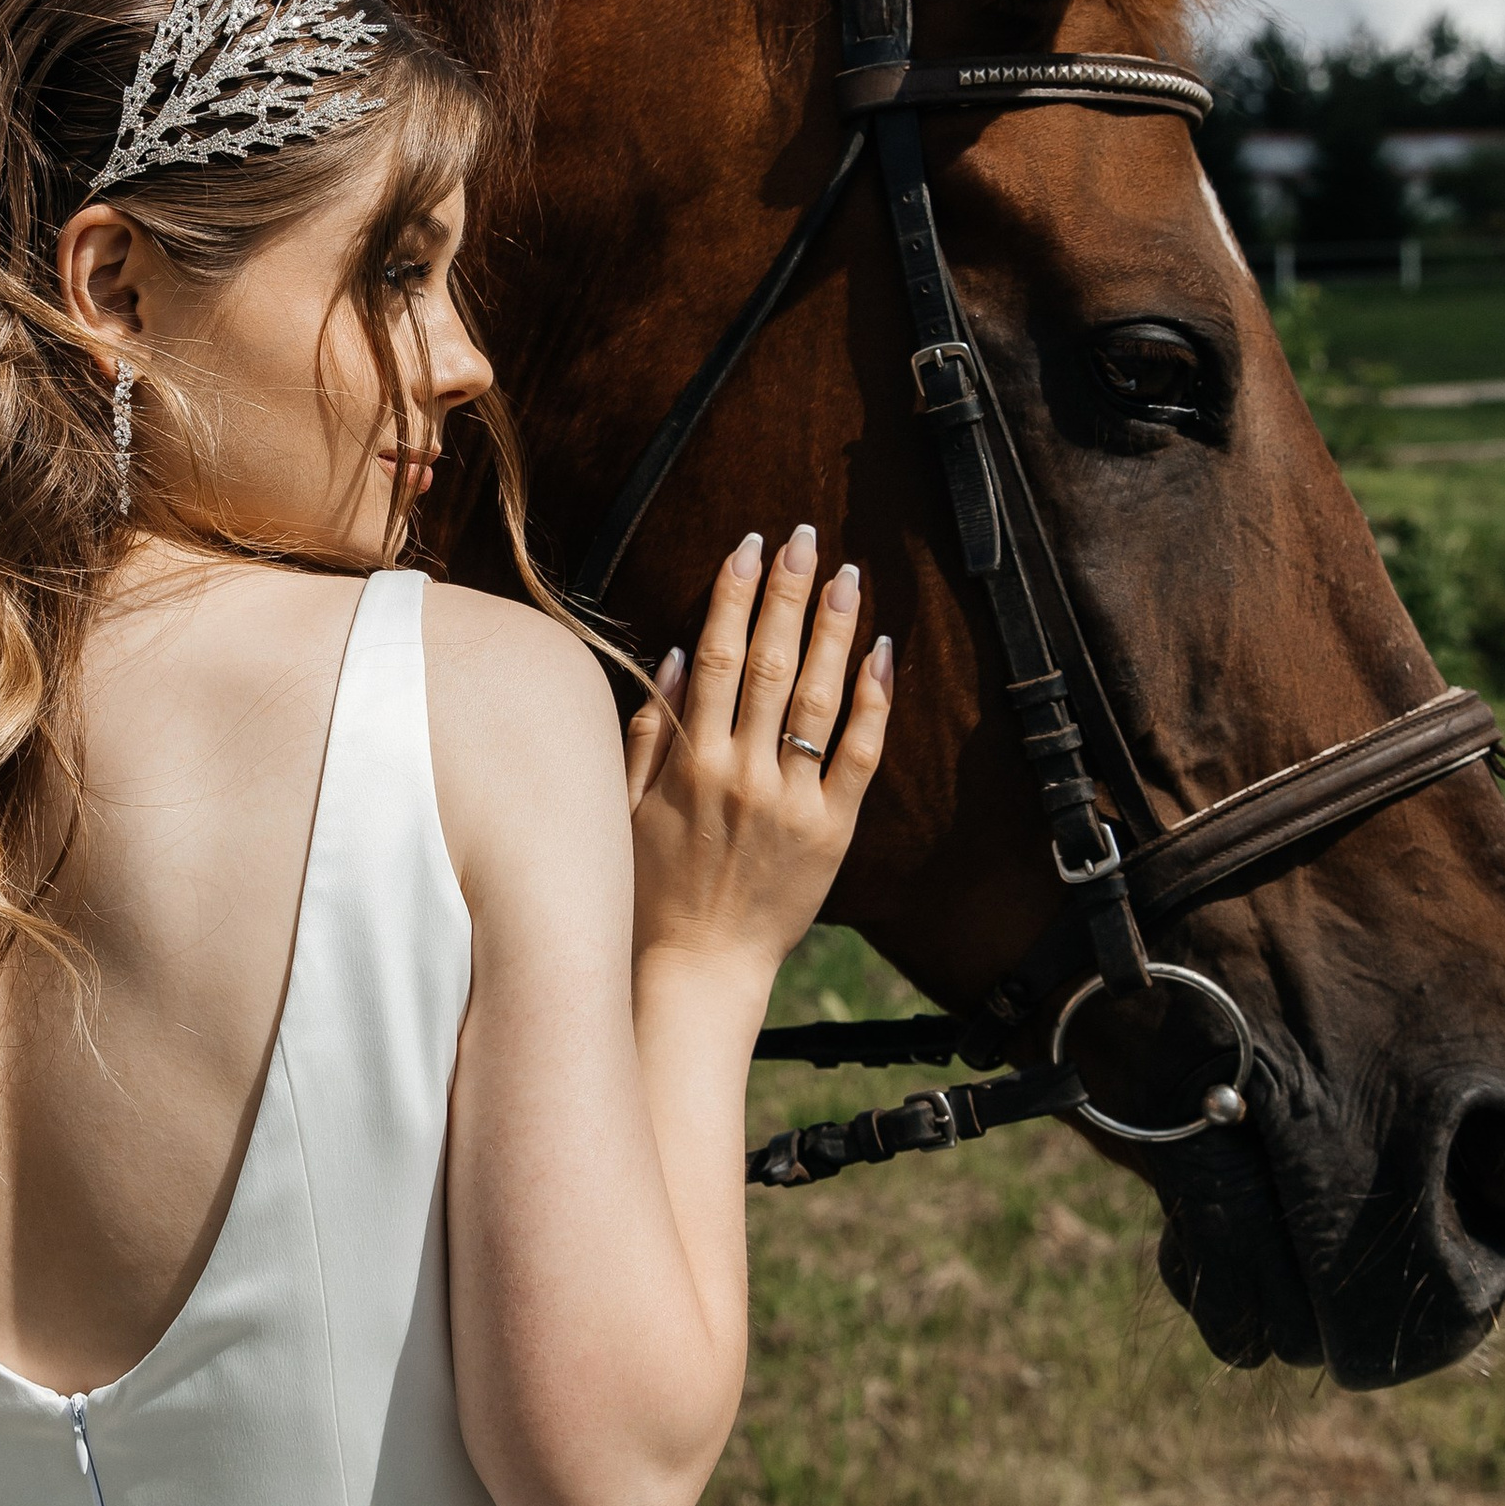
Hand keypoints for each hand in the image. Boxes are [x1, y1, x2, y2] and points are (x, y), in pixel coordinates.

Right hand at [622, 524, 892, 990]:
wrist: (696, 968)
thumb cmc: (649, 888)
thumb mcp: (623, 808)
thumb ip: (647, 732)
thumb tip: (675, 656)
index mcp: (689, 762)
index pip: (718, 657)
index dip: (735, 596)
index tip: (750, 546)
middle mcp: (741, 774)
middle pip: (773, 663)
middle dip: (789, 594)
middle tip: (807, 538)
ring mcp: (791, 802)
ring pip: (819, 699)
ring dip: (836, 631)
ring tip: (848, 576)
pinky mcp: (831, 832)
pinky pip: (859, 756)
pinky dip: (873, 703)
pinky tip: (882, 654)